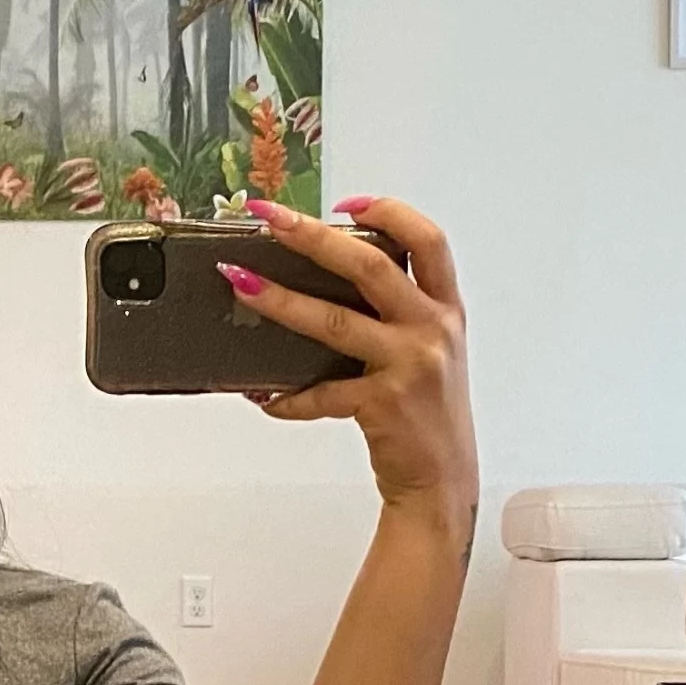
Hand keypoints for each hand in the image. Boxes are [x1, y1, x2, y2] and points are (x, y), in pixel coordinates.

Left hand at [218, 196, 478, 533]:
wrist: (442, 481)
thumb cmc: (426, 414)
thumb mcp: (428, 352)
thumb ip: (396, 314)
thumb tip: (324, 283)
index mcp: (444, 308)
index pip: (426, 239)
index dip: (387, 211)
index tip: (344, 203)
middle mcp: (432, 329)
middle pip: (370, 264)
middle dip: (313, 236)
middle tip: (269, 218)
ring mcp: (409, 366)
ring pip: (334, 321)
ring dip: (281, 300)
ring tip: (241, 283)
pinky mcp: (383, 405)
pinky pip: (321, 393)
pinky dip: (287, 396)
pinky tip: (262, 396)